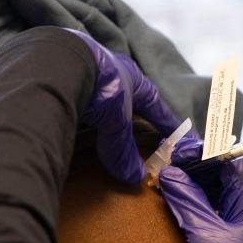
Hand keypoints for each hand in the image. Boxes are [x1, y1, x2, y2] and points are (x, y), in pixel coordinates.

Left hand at [66, 29, 180, 183]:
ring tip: (108, 127)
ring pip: (103, 96)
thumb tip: (136, 178)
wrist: (60, 64)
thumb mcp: (117, 123)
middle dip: (137, 114)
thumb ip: (124, 150)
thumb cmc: (102, 88)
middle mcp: (113, 72)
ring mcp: (87, 73)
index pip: (157, 106)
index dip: (169, 123)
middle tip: (144, 130)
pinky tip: (77, 119)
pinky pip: (78, 96)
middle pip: (130, 98)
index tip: (182, 137)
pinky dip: (82, 109)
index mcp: (135, 79)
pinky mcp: (65, 77)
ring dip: (107, 111)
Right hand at [158, 137, 242, 242]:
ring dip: (201, 188)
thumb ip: (186, 199)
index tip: (178, 154)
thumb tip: (171, 174)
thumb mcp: (203, 235)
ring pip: (228, 193)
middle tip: (170, 169)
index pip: (233, 163)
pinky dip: (208, 205)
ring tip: (173, 184)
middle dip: (200, 171)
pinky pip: (228, 211)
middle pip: (231, 177)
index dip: (204, 155)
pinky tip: (186, 204)